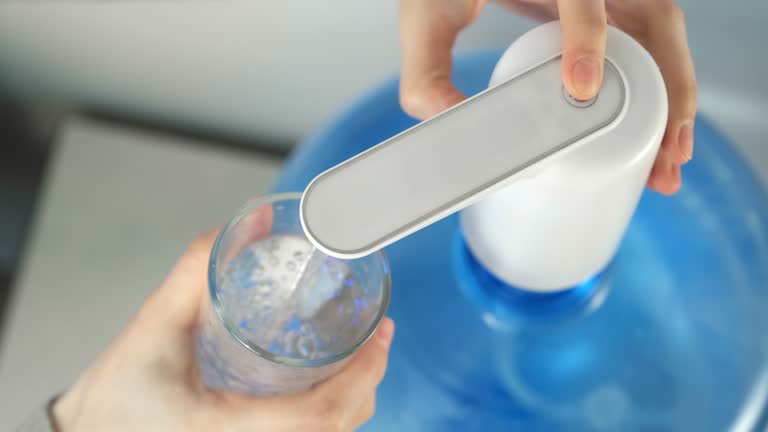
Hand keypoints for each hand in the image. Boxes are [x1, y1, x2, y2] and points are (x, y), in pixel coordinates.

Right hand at [52, 230, 394, 431]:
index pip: (319, 416)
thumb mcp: (153, 326)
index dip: (362, 375)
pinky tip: (332, 385)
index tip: (382, 335)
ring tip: (365, 356)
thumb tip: (250, 221)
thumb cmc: (113, 399)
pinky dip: (332, 415)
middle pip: (337, 430)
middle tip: (381, 337)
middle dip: (369, 382)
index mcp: (230, 431)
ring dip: (354, 399)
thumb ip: (200, 269)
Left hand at [399, 0, 696, 194]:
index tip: (580, 89)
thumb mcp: (427, 15)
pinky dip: (660, 88)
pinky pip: (649, 45)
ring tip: (667, 162)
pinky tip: (658, 133)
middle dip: (665, 92)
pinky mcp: (610, 7)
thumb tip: (448, 127)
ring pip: (662, 37)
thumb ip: (425, 69)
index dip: (586, 37)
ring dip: (673, 98)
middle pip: (652, 21)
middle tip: (662, 157)